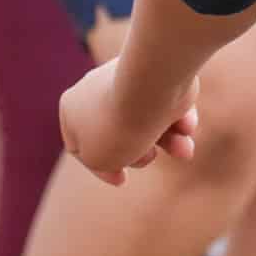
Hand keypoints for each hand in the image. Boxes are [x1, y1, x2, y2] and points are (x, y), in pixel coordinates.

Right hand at [59, 59, 199, 186]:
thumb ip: (102, 159)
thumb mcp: (98, 159)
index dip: (101, 167)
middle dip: (141, 153)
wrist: (153, 88)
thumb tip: (123, 147)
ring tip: (182, 148)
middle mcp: (98, 88)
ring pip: (149, 122)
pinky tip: (185, 125)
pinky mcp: (161, 75)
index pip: (80, 144)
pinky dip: (180, 121)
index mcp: (71, 106)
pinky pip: (169, 106)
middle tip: (150, 155)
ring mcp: (130, 79)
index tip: (122, 179)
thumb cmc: (118, 126)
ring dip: (169, 142)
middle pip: (120, 134)